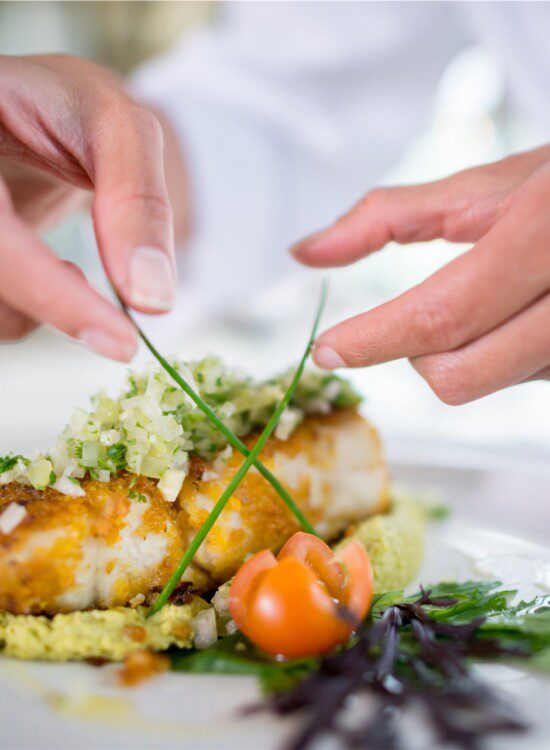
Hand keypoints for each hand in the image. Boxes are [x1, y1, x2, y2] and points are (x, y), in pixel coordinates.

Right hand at [0, 54, 175, 360]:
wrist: (41, 119)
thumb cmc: (73, 109)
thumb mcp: (118, 127)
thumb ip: (137, 201)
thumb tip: (151, 299)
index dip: (52, 294)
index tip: (122, 341)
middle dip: (51, 303)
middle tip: (114, 316)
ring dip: (44, 307)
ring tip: (73, 268)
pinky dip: (35, 308)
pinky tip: (50, 275)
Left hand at [292, 145, 549, 403]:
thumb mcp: (484, 186)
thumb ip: (387, 217)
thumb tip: (305, 252)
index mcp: (543, 235)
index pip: (441, 316)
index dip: (373, 339)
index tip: (327, 348)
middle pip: (456, 375)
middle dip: (419, 351)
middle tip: (424, 312)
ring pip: (486, 384)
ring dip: (464, 352)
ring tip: (495, 299)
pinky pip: (521, 383)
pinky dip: (500, 358)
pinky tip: (520, 318)